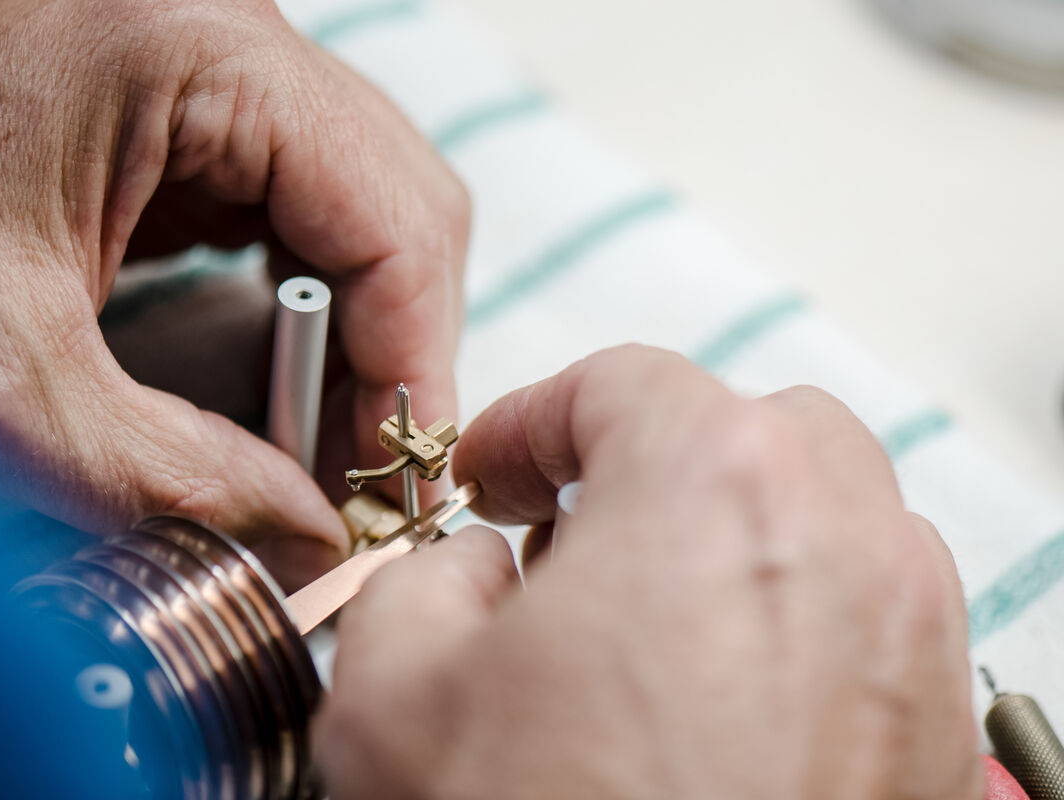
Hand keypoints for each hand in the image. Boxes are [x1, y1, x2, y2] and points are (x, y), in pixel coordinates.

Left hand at [0, 0, 467, 588]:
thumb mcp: (7, 392)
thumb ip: (181, 479)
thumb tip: (315, 538)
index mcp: (191, 46)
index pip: (393, 213)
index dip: (415, 360)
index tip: (396, 480)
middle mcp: (220, 30)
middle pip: (402, 201)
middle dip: (399, 346)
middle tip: (365, 468)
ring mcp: (206, 60)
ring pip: (366, 203)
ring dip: (364, 327)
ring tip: (326, 433)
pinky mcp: (184, 105)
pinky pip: (304, 202)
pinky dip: (314, 298)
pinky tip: (284, 366)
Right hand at [315, 345, 980, 798]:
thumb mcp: (393, 688)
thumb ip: (424, 575)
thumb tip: (475, 569)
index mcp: (710, 485)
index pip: (620, 384)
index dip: (532, 421)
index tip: (495, 476)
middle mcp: (841, 539)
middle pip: (747, 429)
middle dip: (649, 464)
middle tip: (572, 541)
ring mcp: (911, 634)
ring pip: (826, 514)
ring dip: (732, 534)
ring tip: (647, 626)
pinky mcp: (937, 725)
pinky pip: (870, 615)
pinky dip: (796, 617)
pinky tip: (718, 702)